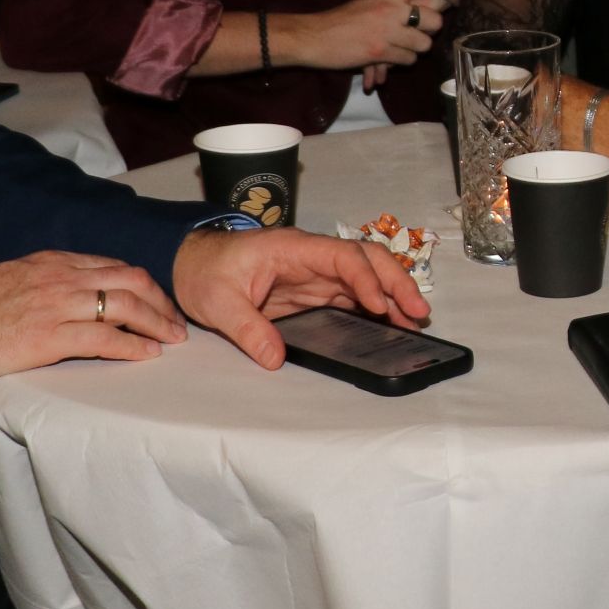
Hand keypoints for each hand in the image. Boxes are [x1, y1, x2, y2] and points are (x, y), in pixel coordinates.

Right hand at [0, 250, 185, 383]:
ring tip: (172, 339)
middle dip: (161, 300)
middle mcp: (61, 277)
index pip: (114, 266)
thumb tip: (77, 291)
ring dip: (156, 322)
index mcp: (54, 261)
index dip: (144, 284)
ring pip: (125, 305)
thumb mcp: (17, 278)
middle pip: (130, 280)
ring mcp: (57, 305)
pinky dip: (133, 345)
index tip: (158, 301)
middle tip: (176, 322)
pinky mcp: (50, 337)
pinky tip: (148, 354)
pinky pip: (105, 338)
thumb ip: (50, 280)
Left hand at [171, 226, 428, 369]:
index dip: (365, 278)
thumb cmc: (204, 272)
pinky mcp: (313, 290)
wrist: (190, 263)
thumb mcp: (218, 302)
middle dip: (395, 282)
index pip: (342, 256)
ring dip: (392, 296)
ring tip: (414, 323)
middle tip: (418, 312)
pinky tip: (390, 325)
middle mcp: (311, 257)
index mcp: (292, 249)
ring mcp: (315, 273)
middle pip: (366, 259)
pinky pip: (351, 295)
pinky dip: (374, 307)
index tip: (378, 305)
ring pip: (365, 277)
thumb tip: (275, 359)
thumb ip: (247, 329)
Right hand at [271, 0, 458, 72]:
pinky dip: (400, 63)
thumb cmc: (344, 20)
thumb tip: (427, 11)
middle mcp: (393, 7)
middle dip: (429, 32)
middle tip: (416, 35)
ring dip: (414, 51)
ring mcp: (387, 29)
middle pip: (434, 20)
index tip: (457, 0)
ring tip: (398, 49)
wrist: (315, 36)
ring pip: (424, 45)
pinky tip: (386, 61)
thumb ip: (397, 4)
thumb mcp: (372, 2)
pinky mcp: (381, 51)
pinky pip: (408, 60)